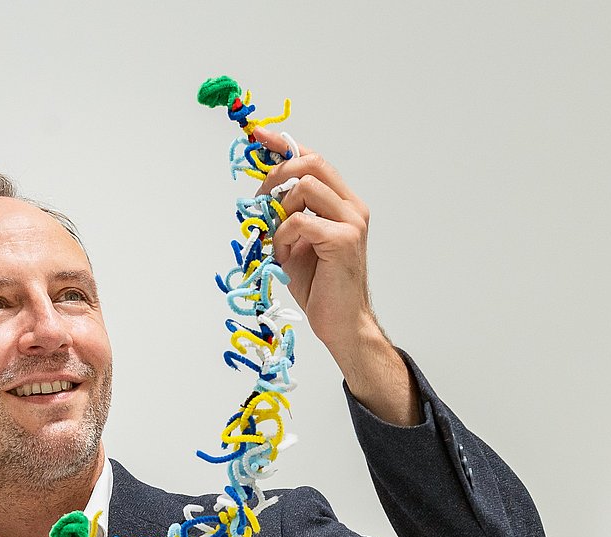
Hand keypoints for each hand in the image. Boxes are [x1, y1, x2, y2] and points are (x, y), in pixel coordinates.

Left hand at [250, 131, 376, 355]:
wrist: (342, 323)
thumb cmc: (320, 287)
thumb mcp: (296, 242)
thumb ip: (286, 214)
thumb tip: (262, 192)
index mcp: (343, 204)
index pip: (314, 160)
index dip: (285, 145)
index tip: (258, 137)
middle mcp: (352, 207)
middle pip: (312, 163)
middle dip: (277, 173)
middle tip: (259, 199)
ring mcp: (351, 222)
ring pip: (305, 188)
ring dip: (279, 211)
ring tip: (277, 241)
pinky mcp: (342, 240)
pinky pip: (299, 221)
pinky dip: (282, 236)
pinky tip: (283, 256)